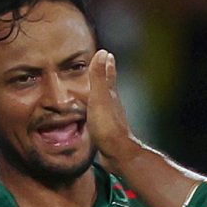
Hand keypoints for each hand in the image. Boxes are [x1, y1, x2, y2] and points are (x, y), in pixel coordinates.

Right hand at [88, 50, 137, 164]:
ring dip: (97, 95)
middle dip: (103, 77)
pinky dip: (93, 111)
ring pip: (103, 102)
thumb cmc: (108, 126)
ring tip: (90, 91)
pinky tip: (89, 116)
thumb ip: (98, 77)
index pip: (108, 75)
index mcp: (110, 95)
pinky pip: (97, 116)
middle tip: (101, 68)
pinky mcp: (105, 131)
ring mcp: (110, 118)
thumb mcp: (99, 98)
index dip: (107, 65)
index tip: (106, 54)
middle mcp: (112, 105)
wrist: (117, 153)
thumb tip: (103, 53)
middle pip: (107, 87)